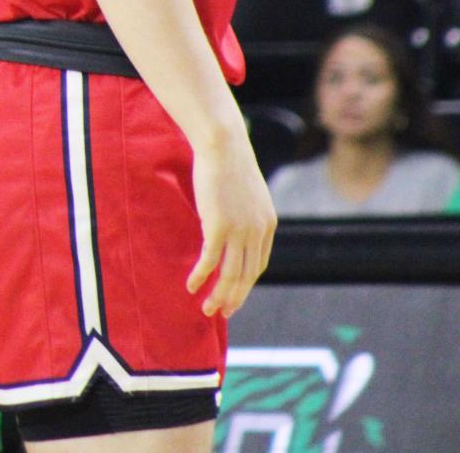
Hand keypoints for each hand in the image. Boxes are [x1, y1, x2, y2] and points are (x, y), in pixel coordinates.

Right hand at [186, 137, 275, 317]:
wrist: (223, 145)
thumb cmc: (229, 163)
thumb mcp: (245, 193)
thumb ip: (244, 212)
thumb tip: (232, 224)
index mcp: (267, 225)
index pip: (258, 265)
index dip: (245, 284)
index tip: (233, 296)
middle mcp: (257, 232)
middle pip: (246, 275)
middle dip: (234, 297)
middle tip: (222, 313)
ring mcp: (239, 230)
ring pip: (230, 273)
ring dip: (219, 295)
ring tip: (207, 309)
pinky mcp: (218, 226)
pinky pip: (210, 260)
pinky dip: (202, 276)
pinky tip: (192, 286)